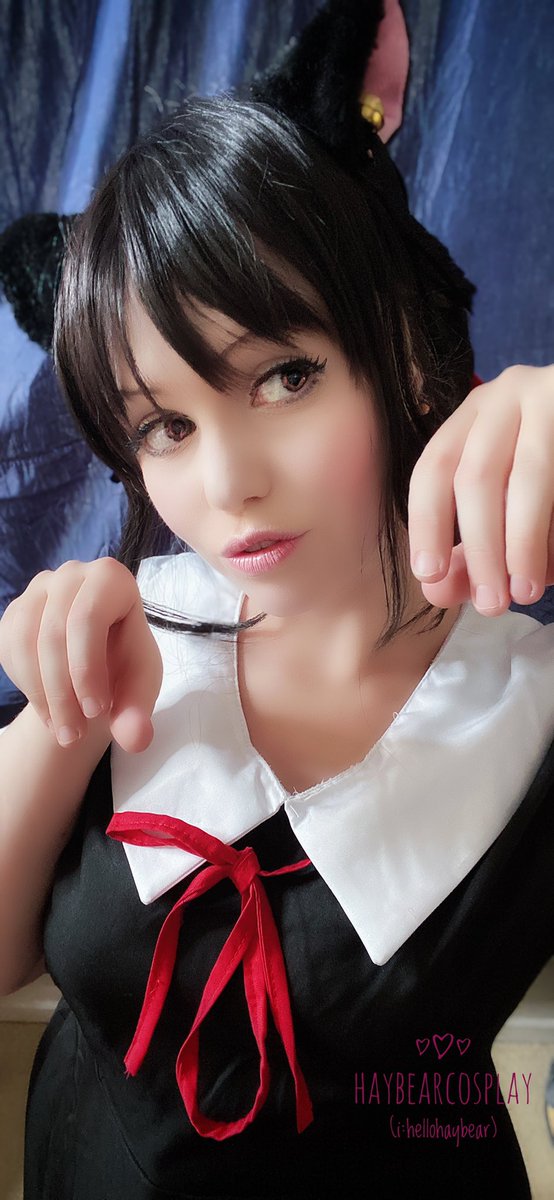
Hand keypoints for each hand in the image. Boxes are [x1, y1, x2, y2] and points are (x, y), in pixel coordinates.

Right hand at [0, 558, 162, 752]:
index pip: (88, 618)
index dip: (86, 669)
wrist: (96, 669)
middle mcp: (71, 574)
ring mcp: (38, 590)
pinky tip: (49, 708)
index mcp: (111, 578)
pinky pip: (9, 649)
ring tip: (62, 731)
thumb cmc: (124, 668)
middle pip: (53, 634)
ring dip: (41, 696)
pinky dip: (27, 687)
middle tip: (74, 735)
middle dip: (62, 694)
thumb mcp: (139, 690)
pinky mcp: (14, 612)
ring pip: (25, 644)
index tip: (95, 712)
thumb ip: (139, 713)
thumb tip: (136, 739)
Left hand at [407, 364, 553, 613]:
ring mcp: (551, 396)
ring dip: (523, 545)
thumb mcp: (502, 508)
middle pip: (477, 477)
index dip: (427, 523)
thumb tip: (436, 591)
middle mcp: (507, 396)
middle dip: (481, 549)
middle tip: (491, 603)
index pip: (434, 468)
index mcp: (473, 416)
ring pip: (527, 479)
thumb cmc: (546, 483)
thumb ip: (468, 552)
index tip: (429, 574)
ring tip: (525, 592)